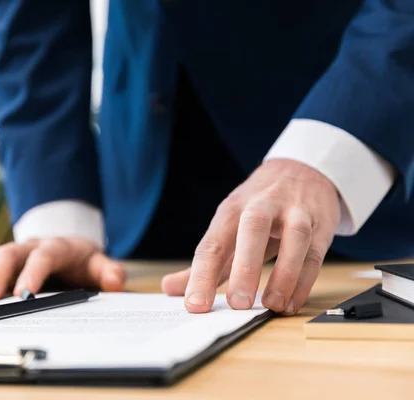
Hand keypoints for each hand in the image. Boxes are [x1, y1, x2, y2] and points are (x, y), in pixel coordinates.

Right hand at [0, 237, 125, 304]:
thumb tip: (115, 282)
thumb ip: (110, 272)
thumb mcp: (100, 265)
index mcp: (58, 247)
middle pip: (8, 253)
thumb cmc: (82, 261)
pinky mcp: (1, 261)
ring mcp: (14, 252)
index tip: (23, 296)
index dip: (32, 273)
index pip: (43, 256)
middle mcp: (31, 246)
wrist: (70, 248)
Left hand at [161, 159, 340, 314]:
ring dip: (284, 274)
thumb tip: (168, 288)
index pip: (212, 243)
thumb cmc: (258, 206)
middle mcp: (261, 206)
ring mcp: (294, 212)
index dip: (201, 276)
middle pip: (252, 230)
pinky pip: (315, 252)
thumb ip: (204, 262)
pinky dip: (304, 280)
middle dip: (245, 267)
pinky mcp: (320, 224)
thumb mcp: (228, 226)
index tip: (194, 305)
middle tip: (238, 304)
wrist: (301, 169)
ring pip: (294, 238)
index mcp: (231, 210)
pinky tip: (292, 302)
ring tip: (272, 306)